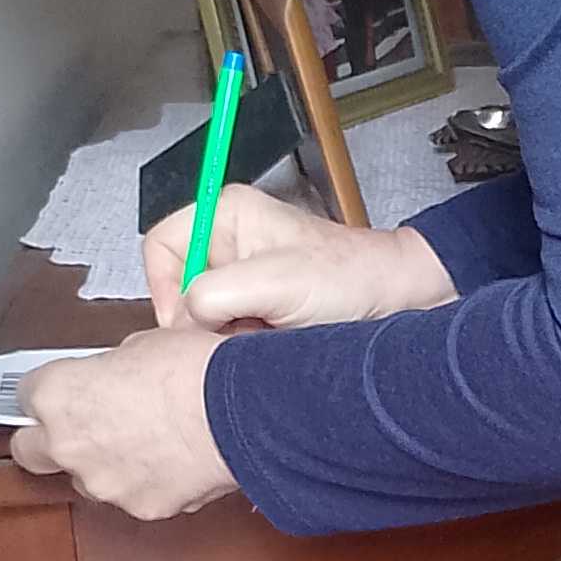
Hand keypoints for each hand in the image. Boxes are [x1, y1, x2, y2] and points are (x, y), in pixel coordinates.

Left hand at [9, 330, 235, 518]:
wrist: (242, 410)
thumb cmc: (194, 370)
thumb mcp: (138, 345)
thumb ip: (106, 371)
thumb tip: (112, 380)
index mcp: (57, 395)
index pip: (24, 396)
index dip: (50, 392)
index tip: (65, 393)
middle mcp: (68, 445)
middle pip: (30, 451)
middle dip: (49, 440)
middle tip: (83, 426)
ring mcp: (103, 483)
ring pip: (87, 478)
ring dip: (105, 463)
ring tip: (149, 440)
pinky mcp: (141, 509)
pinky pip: (134, 495)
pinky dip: (149, 482)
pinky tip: (175, 459)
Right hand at [145, 180, 456, 335]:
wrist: (401, 301)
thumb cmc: (352, 278)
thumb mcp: (274, 283)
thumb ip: (212, 294)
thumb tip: (182, 320)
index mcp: (226, 214)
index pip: (159, 246)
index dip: (164, 287)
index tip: (189, 321)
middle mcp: (230, 242)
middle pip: (179, 288)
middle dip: (202, 320)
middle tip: (236, 333)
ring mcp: (244, 277)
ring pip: (203, 318)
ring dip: (226, 337)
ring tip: (266, 337)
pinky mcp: (260, 307)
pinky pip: (228, 333)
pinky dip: (244, 346)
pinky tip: (273, 346)